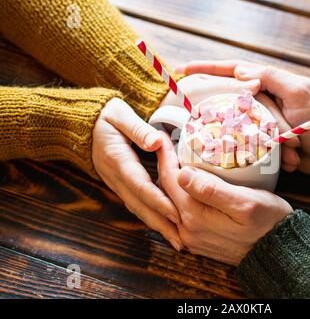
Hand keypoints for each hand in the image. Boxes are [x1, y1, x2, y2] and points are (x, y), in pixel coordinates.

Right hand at [92, 97, 181, 249]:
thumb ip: (137, 128)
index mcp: (118, 159)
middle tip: (181, 241)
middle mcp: (116, 177)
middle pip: (140, 205)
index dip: (158, 200)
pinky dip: (150, 218)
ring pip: (137, 209)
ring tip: (177, 241)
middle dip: (161, 224)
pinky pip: (136, 205)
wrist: (81, 125)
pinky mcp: (119, 186)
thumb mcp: (120, 115)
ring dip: (157, 226)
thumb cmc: (105, 116)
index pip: (140, 184)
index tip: (176, 213)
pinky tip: (163, 228)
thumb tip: (156, 142)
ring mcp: (116, 184)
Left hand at [157, 133, 291, 264]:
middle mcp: (187, 230)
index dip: (165, 156)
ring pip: (169, 204)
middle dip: (164, 167)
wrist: (278, 252)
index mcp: (195, 216)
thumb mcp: (246, 202)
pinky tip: (186, 186)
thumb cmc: (268, 222)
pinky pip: (178, 215)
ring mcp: (191, 238)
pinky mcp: (198, 241)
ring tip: (175, 162)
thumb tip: (182, 174)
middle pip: (165, 192)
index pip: (170, 179)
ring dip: (169, 182)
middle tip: (167, 146)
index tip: (162, 137)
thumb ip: (212, 190)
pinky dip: (177, 198)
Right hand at [178, 61, 309, 176]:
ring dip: (249, 140)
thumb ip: (271, 78)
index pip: (234, 71)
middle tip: (208, 119)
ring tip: (267, 147)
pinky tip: (274, 160)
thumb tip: (241, 72)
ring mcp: (265, 122)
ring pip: (241, 127)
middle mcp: (265, 100)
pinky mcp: (268, 142)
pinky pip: (254, 146)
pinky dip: (261, 154)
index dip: (208, 69)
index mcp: (271, 84)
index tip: (184, 70)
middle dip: (224, 113)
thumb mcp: (299, 92)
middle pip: (232, 101)